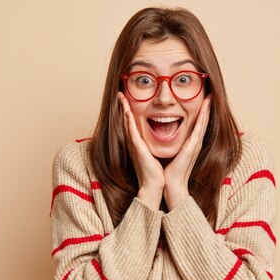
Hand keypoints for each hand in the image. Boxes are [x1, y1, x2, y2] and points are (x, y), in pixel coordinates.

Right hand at [118, 92, 163, 209]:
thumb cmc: (155, 172)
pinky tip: (126, 111)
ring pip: (127, 124)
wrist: (154, 185)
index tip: (127, 100)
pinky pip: (131, 132)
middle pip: (126, 121)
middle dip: (123, 107)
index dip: (128, 111)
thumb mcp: (154, 154)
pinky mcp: (137, 148)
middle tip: (120, 94)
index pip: (132, 124)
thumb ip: (153, 146)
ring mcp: (134, 145)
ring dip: (123, 109)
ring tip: (121, 97)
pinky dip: (128, 121)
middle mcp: (134, 143)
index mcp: (138, 144)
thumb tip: (159, 139)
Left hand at [163, 94, 211, 209]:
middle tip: (210, 94)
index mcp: (190, 144)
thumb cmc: (169, 171)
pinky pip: (199, 129)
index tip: (202, 100)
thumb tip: (165, 135)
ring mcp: (195, 145)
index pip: (197, 124)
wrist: (171, 184)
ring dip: (206, 109)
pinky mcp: (192, 147)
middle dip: (207, 108)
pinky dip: (203, 118)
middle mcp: (195, 143)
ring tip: (209, 97)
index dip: (201, 112)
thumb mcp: (172, 153)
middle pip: (203, 121)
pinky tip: (204, 108)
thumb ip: (173, 145)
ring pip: (203, 123)